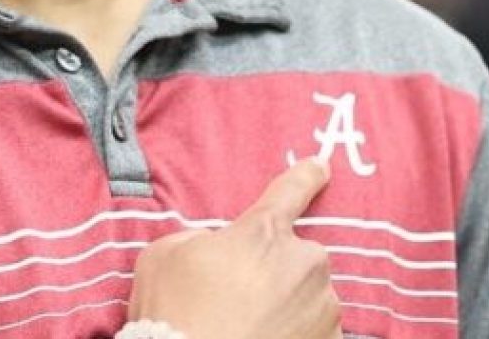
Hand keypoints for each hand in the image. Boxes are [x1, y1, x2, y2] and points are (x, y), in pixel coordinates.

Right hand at [127, 157, 341, 338]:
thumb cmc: (172, 315)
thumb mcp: (166, 255)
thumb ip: (200, 238)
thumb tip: (213, 248)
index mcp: (265, 232)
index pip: (293, 190)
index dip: (308, 175)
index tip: (321, 167)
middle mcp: (303, 263)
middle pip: (297, 255)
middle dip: (277, 270)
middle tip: (241, 299)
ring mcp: (322, 309)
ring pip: (309, 297)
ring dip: (289, 307)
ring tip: (250, 327)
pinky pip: (318, 332)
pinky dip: (296, 336)